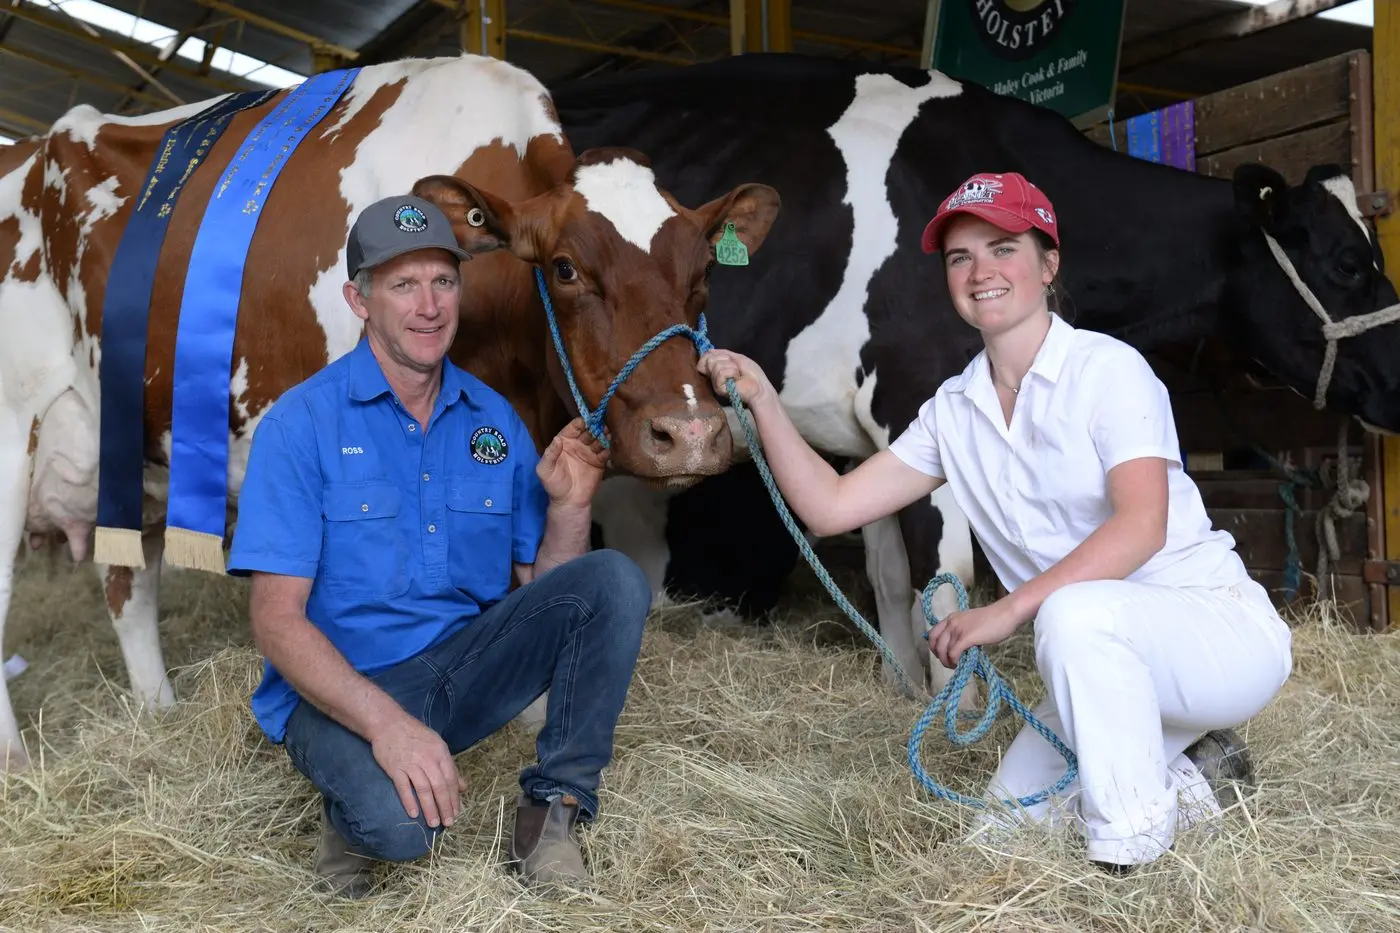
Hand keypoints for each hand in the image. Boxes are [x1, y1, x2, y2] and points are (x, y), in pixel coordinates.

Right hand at [369, 713, 466, 827]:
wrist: (388, 723)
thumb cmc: (414, 734)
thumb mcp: (437, 745)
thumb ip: (449, 767)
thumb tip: (463, 787)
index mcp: (440, 752)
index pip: (451, 779)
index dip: (454, 798)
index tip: (456, 813)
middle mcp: (428, 758)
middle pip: (439, 786)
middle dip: (445, 806)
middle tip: (448, 823)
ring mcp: (411, 763)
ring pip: (423, 789)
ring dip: (430, 808)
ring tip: (434, 823)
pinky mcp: (395, 768)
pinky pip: (403, 787)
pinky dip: (409, 801)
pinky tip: (414, 814)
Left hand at [537, 418, 608, 507]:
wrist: (569, 502)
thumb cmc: (554, 485)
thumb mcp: (545, 470)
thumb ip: (550, 454)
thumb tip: (557, 439)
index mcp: (564, 442)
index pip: (573, 428)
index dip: (580, 423)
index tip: (588, 420)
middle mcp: (578, 444)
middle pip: (588, 431)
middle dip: (595, 427)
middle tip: (601, 425)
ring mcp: (589, 453)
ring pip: (598, 440)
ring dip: (603, 435)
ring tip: (607, 433)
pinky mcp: (599, 462)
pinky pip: (605, 452)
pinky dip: (608, 448)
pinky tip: (609, 447)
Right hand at [696, 348, 774, 407]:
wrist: (759, 387)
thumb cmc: (752, 373)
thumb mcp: (737, 357)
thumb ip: (723, 353)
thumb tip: (709, 351)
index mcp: (717, 368)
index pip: (705, 358)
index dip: (711, 355)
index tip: (724, 357)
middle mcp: (714, 375)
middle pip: (709, 360)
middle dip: (725, 359)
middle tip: (735, 367)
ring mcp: (715, 382)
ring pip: (716, 365)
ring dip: (731, 367)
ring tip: (737, 374)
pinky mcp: (718, 388)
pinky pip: (721, 373)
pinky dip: (731, 373)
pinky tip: (736, 379)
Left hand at [927, 599, 1024, 669]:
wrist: (1005, 614)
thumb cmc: (993, 620)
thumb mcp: (970, 624)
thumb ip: (961, 632)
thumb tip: (958, 649)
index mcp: (951, 618)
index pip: (932, 633)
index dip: (934, 647)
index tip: (941, 654)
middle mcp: (951, 622)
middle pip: (935, 643)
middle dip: (939, 656)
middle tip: (948, 663)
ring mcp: (957, 630)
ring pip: (943, 650)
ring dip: (946, 661)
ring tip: (954, 666)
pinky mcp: (966, 637)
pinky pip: (953, 653)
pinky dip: (954, 661)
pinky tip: (959, 664)